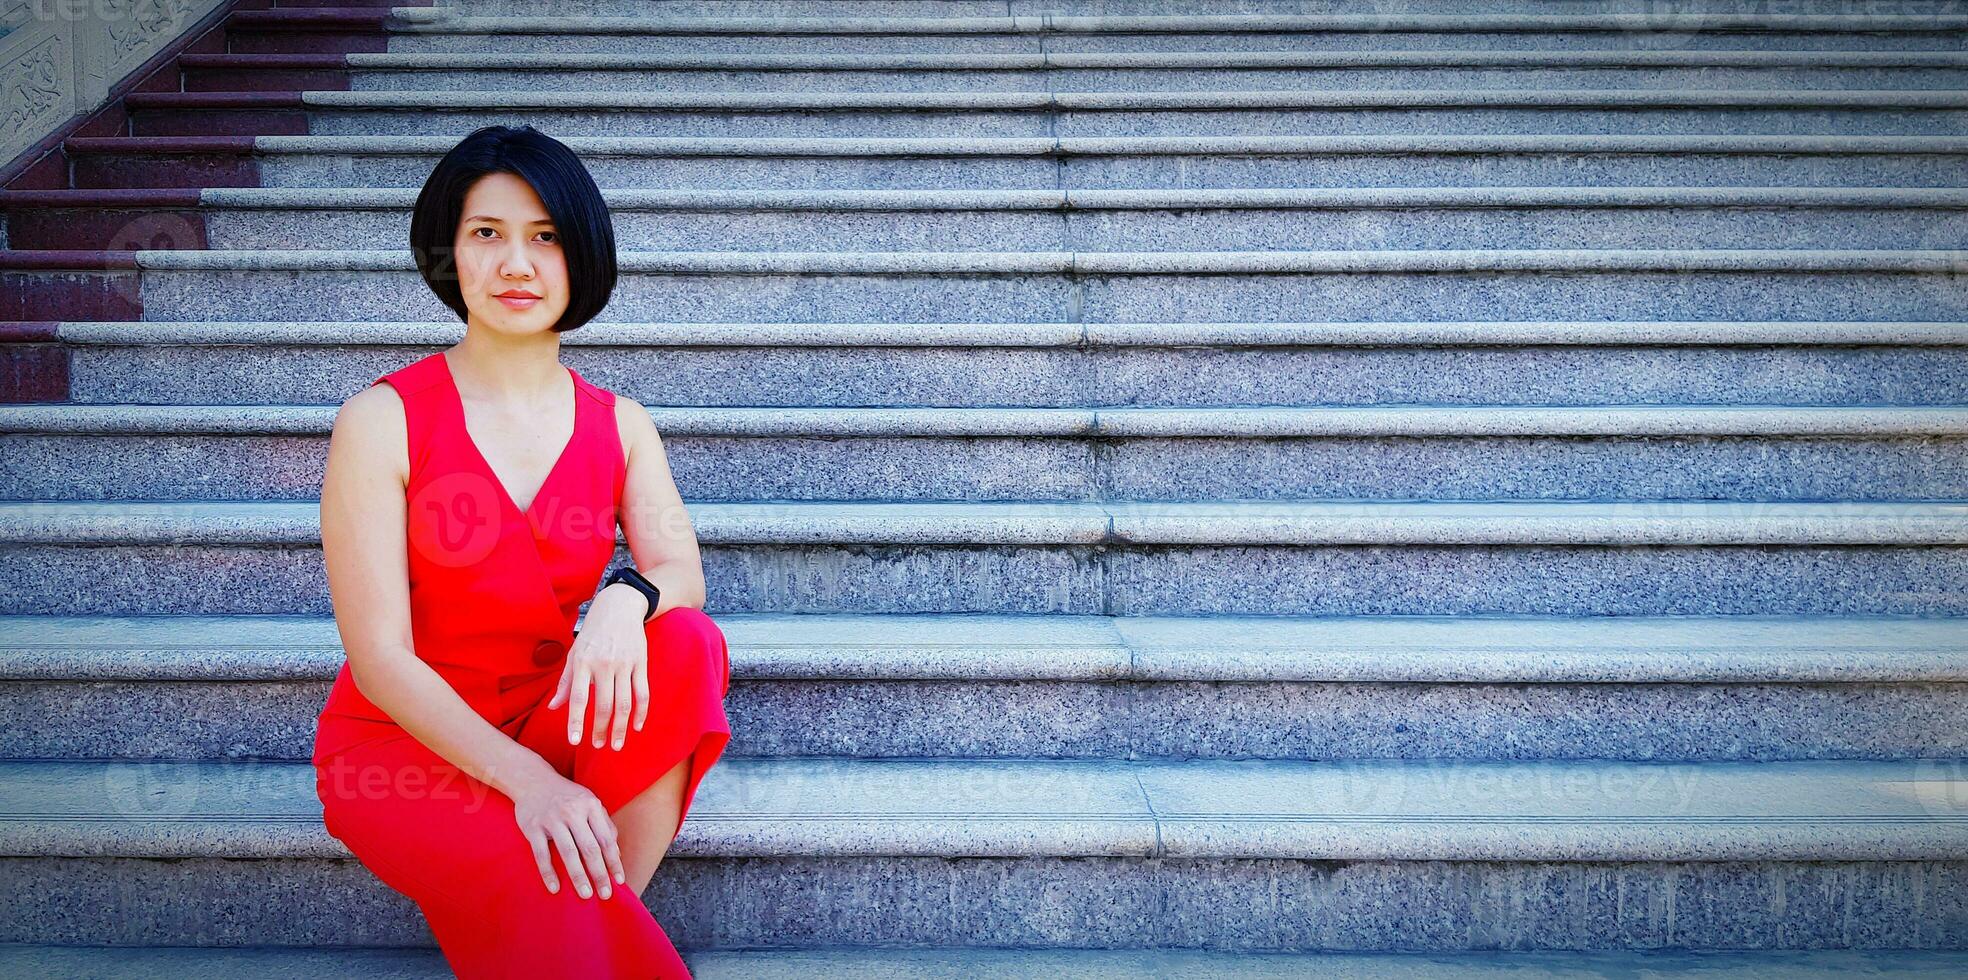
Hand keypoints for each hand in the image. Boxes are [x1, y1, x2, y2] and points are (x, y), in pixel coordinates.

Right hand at [509, 771, 624, 899]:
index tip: (620, 881)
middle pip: (590, 848)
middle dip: (599, 873)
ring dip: (578, 876)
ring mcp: (552, 819)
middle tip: (605, 894)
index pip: (606, 839)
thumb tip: (617, 852)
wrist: (533, 779)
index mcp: (591, 806)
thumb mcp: (589, 802)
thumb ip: (604, 824)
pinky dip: (548, 872)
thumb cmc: (566, 795)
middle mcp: (573, 812)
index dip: (614, 861)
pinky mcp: (533, 827)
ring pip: (568, 852)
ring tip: (585, 894)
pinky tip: (555, 888)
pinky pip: (541, 854)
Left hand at [549, 582, 650, 750]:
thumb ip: (566, 683)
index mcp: (583, 663)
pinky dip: (641, 712)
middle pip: (604, 705)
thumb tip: (553, 708)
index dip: (576, 721)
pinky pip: (642, 692)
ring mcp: (624, 664)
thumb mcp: (574, 653)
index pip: (578, 698)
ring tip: (616, 744)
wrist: (619, 606)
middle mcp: (603, 664)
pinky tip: (637, 727)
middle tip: (599, 746)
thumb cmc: (592, 633)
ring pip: (624, 703)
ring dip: (621, 727)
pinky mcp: (640, 662)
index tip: (574, 741)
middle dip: (601, 730)